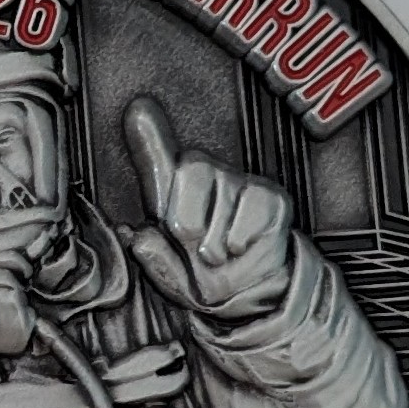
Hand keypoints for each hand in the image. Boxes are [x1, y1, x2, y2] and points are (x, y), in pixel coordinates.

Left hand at [121, 95, 293, 320]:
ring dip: (217, 244)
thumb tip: (139, 238)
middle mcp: (205, 177)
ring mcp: (240, 183)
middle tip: (195, 249)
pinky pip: (252, 215)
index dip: (147, 135)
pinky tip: (241, 250)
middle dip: (189, 220)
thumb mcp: (175, 280)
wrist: (253, 297)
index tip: (138, 109)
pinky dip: (242, 244)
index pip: (156, 159)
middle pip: (192, 172)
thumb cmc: (209, 278)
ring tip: (220, 256)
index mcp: (171, 196)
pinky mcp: (270, 197)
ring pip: (222, 202)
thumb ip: (154, 260)